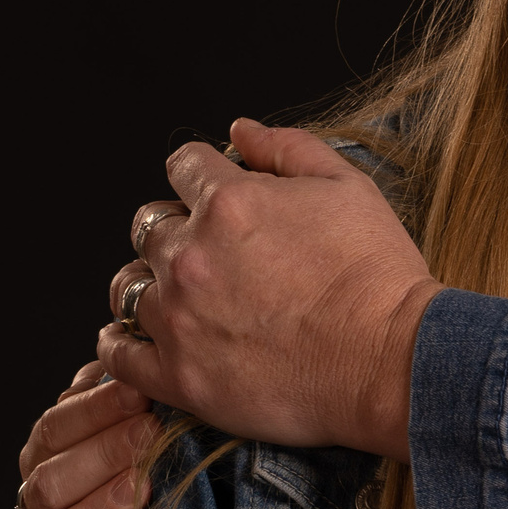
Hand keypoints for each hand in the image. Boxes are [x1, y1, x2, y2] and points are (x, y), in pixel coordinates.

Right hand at [14, 362, 156, 508]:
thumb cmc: (162, 466)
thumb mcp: (144, 426)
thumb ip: (133, 398)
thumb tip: (143, 360)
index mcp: (48, 459)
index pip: (54, 430)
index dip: (93, 411)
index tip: (140, 394)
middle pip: (48, 484)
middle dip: (101, 456)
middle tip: (151, 435)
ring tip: (136, 491)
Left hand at [98, 119, 439, 461]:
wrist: (390, 362)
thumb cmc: (376, 274)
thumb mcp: (348, 186)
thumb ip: (287, 148)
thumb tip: (239, 131)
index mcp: (230, 202)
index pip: (183, 166)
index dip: (201, 173)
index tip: (214, 191)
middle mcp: (191, 255)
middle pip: (149, 225)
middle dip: (175, 228)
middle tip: (209, 251)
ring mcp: (178, 319)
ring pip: (127, 286)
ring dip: (148, 282)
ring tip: (176, 296)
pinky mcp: (178, 377)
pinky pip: (117, 355)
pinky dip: (119, 344)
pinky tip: (135, 339)